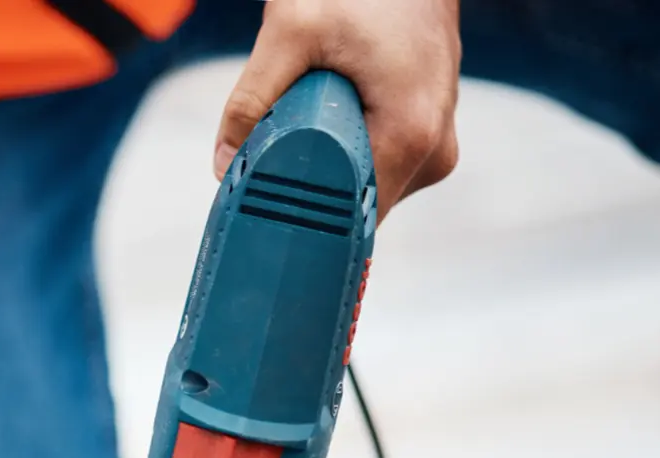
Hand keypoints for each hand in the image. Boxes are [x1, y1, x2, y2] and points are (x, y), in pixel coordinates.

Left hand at [215, 0, 461, 218]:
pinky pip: (373, 162)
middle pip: (351, 206)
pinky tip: (324, 112)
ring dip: (323, 164)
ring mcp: (434, 145)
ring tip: (305, 113)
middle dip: (305, 188)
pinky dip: (341, 148)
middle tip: (268, 152)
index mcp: (411, 134)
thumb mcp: (292, 29)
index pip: (349, 221)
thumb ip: (252, 98)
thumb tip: (225, 163)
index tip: (262, 220)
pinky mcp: (425, 133)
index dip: (300, 226)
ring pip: (360, 185)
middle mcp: (433, 150)